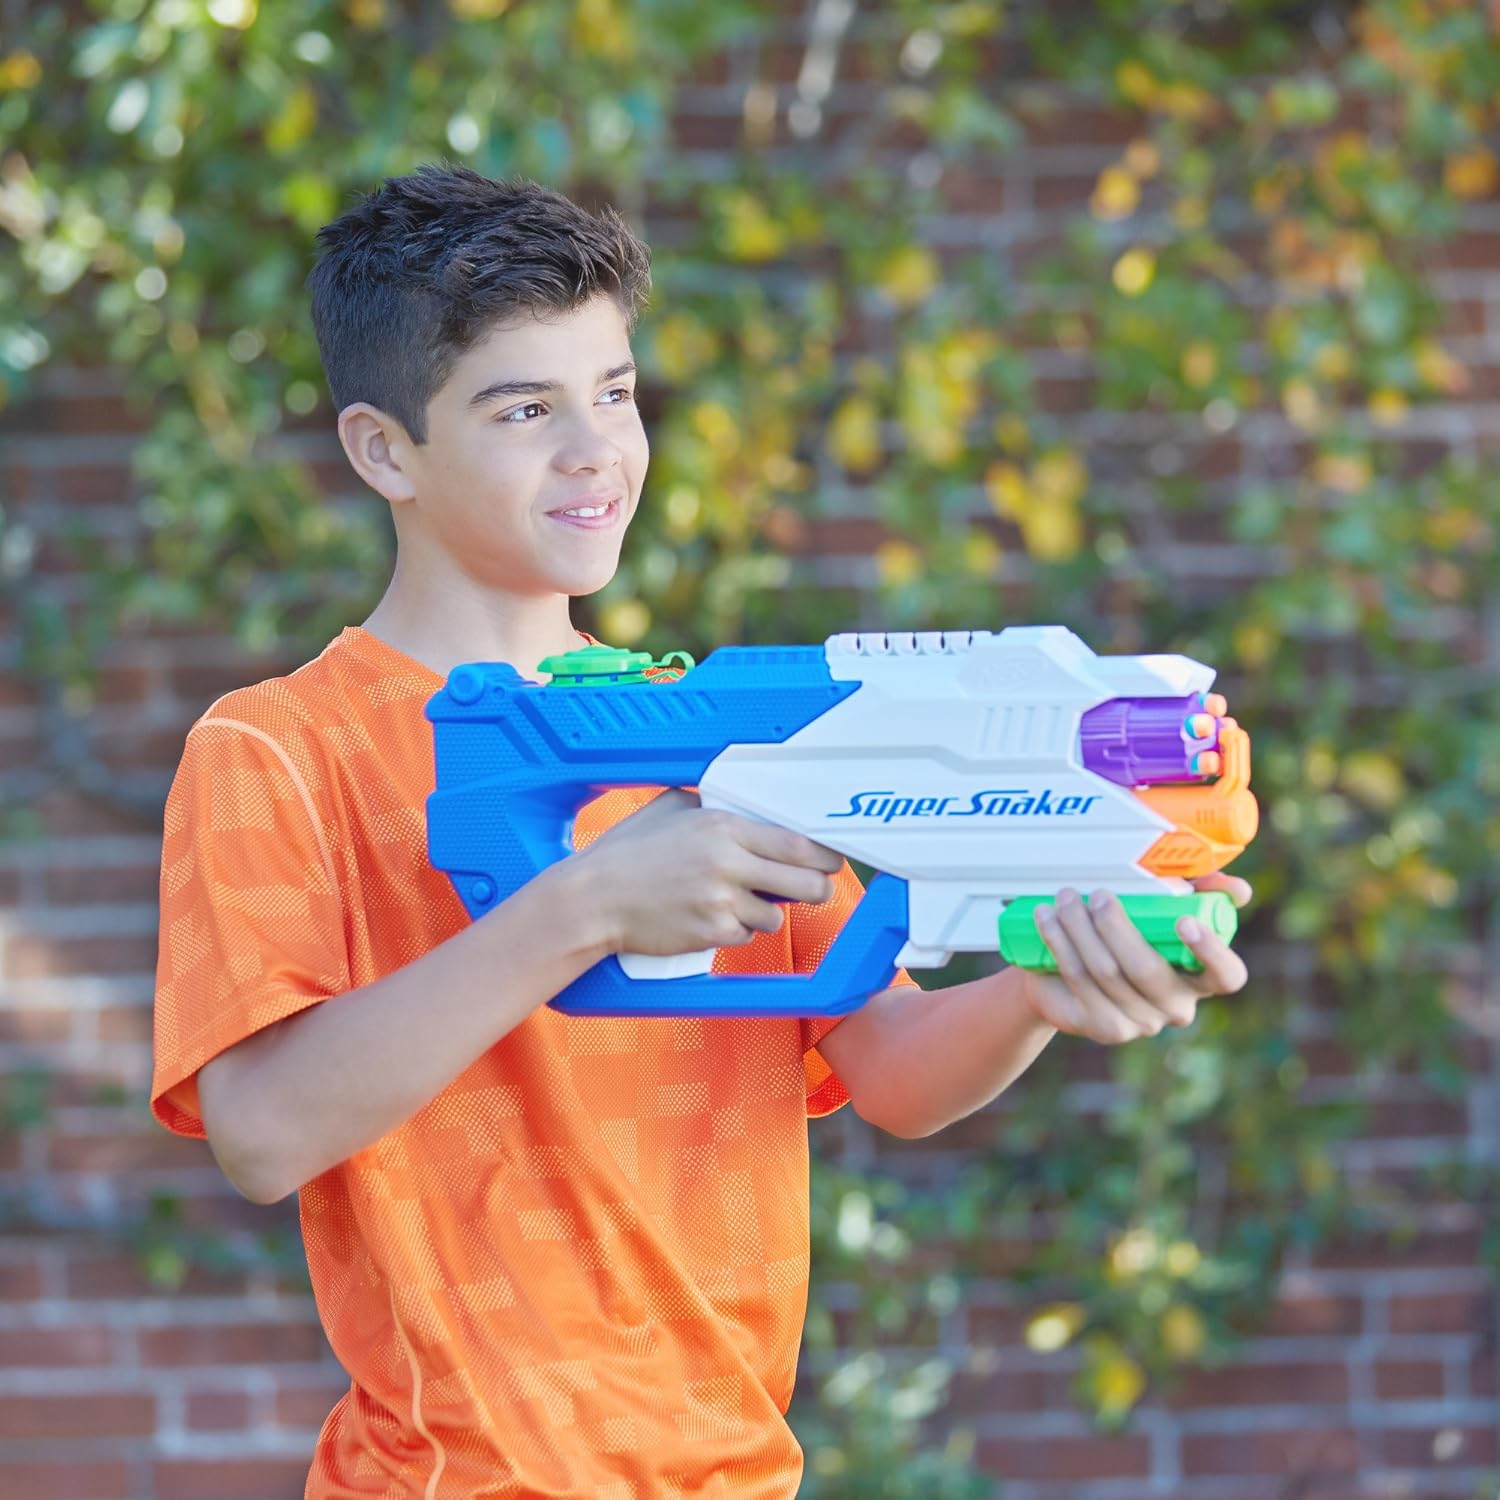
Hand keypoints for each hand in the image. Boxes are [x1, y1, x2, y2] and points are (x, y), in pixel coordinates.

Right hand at [571, 788, 843, 956]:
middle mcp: (728, 863)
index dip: (822, 856)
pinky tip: (709, 916)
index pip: (795, 843)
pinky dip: (735, 929)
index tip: (830, 860)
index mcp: (722, 827)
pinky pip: (744, 935)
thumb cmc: (626, 854)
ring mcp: (721, 902)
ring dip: (765, 912)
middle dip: (816, 889)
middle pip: (803, 884)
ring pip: (774, 916)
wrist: (593, 899)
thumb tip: (744, 808)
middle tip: (815, 889)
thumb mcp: (670, 809)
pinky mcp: (711, 933)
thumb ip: (712, 806)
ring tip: (735, 901)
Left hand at [1020, 873, 1251, 1042]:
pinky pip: (1081, 981)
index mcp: (1201, 976)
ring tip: (1064, 898)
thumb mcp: (1160, 906)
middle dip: (1117, 927)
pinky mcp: (1106, 1028)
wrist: (1066, 972)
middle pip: (1147, 971)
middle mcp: (1176, 1005)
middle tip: (1097, 895)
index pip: (1227, 976)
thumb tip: (1237, 888)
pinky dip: (1060, 944)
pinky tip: (1046, 919)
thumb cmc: (1124, 932)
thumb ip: (1199, 891)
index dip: (1211, 952)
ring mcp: (1141, 1022)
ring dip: (1080, 929)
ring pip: (1107, 973)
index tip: (1183, 921)